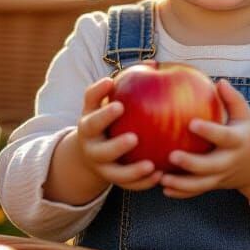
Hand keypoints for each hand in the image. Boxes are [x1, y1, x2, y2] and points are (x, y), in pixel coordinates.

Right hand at [73, 77, 160, 191]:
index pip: (90, 106)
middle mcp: (91, 144)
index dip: (98, 94)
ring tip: (149, 165)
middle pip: (99, 147)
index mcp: (89, 121)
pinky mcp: (111, 179)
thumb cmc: (109, 118)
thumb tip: (154, 64)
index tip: (114, 88)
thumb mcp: (110, 101)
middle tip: (134, 137)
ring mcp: (100, 165)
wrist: (91, 152)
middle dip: (114, 142)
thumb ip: (129, 83)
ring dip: (131, 170)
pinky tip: (160, 176)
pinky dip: (142, 182)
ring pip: (113, 172)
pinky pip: (127, 184)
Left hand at [160, 79, 249, 198]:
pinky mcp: (215, 185)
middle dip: (191, 163)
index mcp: (238, 141)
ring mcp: (222, 176)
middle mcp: (230, 161)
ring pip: (201, 184)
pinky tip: (164, 190)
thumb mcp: (245, 116)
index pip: (223, 137)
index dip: (209, 131)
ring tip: (162, 178)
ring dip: (182, 183)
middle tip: (171, 155)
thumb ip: (233, 99)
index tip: (191, 124)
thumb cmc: (246, 133)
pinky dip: (182, 193)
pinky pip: (197, 192)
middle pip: (210, 166)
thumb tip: (218, 81)